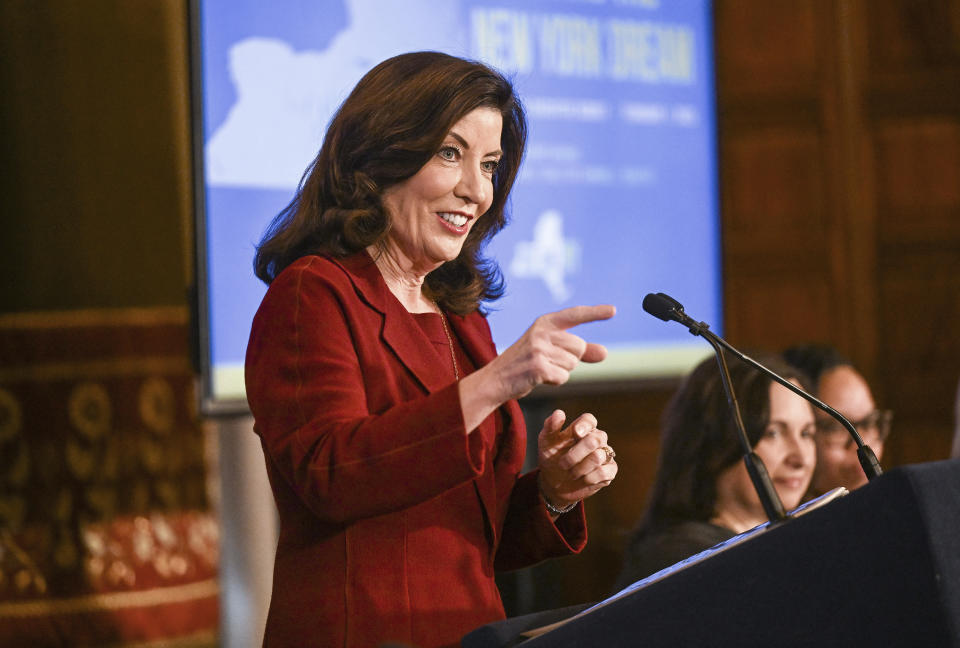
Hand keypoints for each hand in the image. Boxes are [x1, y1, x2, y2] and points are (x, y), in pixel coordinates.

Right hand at [490, 305, 615, 401]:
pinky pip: (563, 377)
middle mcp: (542, 331)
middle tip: (547, 361)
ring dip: (561, 371)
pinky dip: (555, 381)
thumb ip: (579, 351)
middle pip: (579, 347)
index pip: (575, 314)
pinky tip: (539, 378)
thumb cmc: (525, 363)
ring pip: (572, 364)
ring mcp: (539, 348)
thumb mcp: (550, 351)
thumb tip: (605, 352)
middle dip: (570, 359)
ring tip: (540, 369)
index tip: (614, 310)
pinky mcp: (538, 367)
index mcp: (545, 322)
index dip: (595, 313)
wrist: (496, 379)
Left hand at [537, 410, 616, 510]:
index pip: (589, 420)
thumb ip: (550, 426)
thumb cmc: (551, 458)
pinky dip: (589, 478)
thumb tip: (559, 412)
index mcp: (581, 429)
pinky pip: (604, 472)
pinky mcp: (610, 471)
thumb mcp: (546, 442)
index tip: (576, 433)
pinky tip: (581, 479)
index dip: (584, 425)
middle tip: (562, 464)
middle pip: (596, 439)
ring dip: (580, 468)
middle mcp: (596, 439)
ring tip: (570, 473)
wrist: (553, 484)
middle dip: (577, 453)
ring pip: (598, 456)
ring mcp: (605, 455)